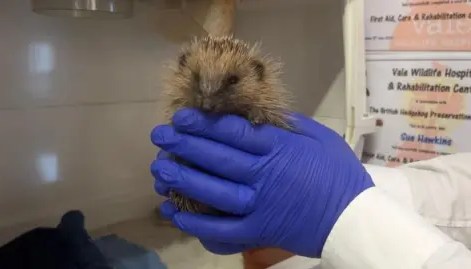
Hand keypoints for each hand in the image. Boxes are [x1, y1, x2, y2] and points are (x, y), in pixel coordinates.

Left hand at [150, 108, 373, 257]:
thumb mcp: (320, 138)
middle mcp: (265, 176)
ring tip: (159, 170)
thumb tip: (259, 113)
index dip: (204, 124)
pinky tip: (176, 213)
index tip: (181, 117)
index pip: (234, 133)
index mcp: (279, 149)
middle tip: (159, 136)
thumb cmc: (339, 174)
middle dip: (185, 145)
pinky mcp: (259, 232)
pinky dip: (198, 224)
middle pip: (218, 158)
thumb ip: (289, 124)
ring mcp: (260, 206)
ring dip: (184, 180)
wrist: (355, 220)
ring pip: (215, 192)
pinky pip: (223, 231)